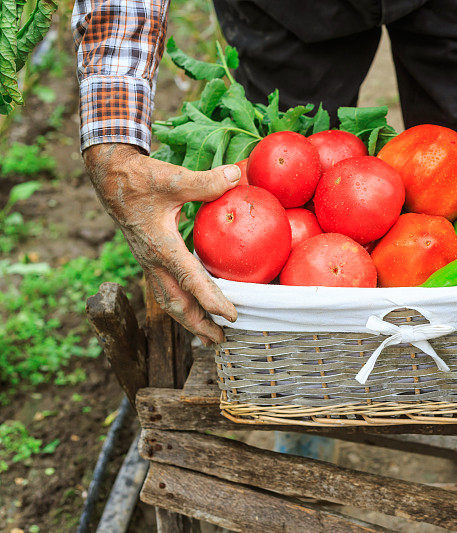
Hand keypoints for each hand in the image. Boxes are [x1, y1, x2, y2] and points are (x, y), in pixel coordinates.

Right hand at [84, 143, 239, 343]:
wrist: (110, 177)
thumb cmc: (140, 178)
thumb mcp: (173, 178)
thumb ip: (206, 181)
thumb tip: (237, 176)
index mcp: (161, 246)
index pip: (190, 281)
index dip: (211, 301)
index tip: (230, 316)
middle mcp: (153, 260)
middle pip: (176, 303)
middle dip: (198, 325)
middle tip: (221, 341)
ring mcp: (149, 261)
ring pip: (169, 300)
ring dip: (189, 319)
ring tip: (209, 336)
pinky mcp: (150, 257)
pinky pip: (166, 288)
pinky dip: (181, 303)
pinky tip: (195, 308)